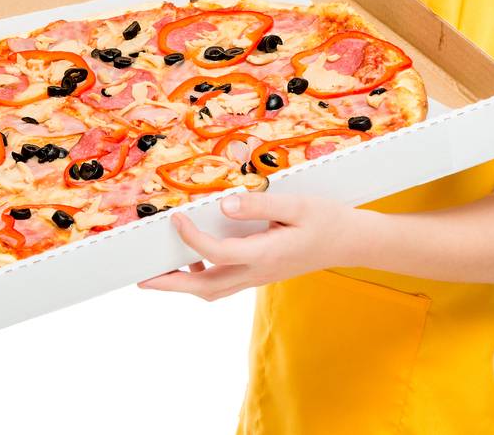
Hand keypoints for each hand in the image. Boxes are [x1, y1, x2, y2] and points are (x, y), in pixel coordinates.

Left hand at [134, 191, 355, 299]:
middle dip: (172, 285)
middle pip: (207, 287)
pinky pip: (224, 284)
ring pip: (214, 290)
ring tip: (158, 273)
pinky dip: (203, 278)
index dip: (192, 238)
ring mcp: (259, 277)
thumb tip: (225, 203)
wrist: (351, 242)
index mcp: (266, 254)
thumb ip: (259, 204)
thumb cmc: (326, 220)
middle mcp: (259, 272)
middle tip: (142, 279)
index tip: (176, 220)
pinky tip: (195, 259)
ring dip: (184, 285)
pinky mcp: (260, 274)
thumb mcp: (297, 204)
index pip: (218, 252)